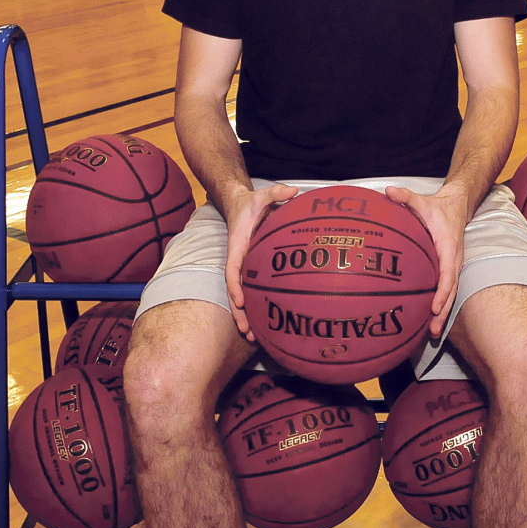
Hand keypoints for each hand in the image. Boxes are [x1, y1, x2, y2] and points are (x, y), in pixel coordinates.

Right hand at [224, 184, 298, 339]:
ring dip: (244, 316)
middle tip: (247, 331)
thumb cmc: (251, 203)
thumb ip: (277, 192)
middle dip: (239, 312)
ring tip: (252, 337)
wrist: (240, 205)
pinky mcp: (251, 269)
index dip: (235, 286)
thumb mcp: (262, 195)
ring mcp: (244, 267)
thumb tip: (293, 190)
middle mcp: (238, 260)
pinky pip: (250, 290)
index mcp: (237, 247)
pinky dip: (254, 306)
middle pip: (234, 291)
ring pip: (241, 295)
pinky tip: (263, 321)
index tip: (240, 301)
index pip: (233, 270)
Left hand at [386, 184, 468, 338]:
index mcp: (448, 247)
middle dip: (443, 311)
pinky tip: (430, 320)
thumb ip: (405, 197)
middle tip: (433, 330)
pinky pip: (447, 290)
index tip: (434, 307)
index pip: (447, 274)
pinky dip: (441, 305)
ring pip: (451, 293)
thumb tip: (389, 191)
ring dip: (443, 313)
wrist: (457, 206)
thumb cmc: (437, 207)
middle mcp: (454, 260)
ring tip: (432, 333)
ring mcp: (453, 266)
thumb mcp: (421, 201)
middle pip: (451, 290)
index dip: (441, 292)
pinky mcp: (450, 269)